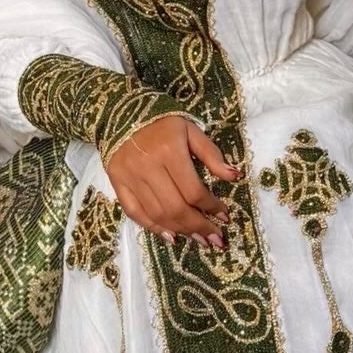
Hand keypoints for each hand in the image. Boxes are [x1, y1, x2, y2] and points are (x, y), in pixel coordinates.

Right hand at [106, 115, 241, 248]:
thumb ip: (212, 154)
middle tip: (215, 238)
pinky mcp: (118, 183)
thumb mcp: (191, 131)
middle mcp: (148, 167)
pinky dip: (153, 227)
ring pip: (157, 214)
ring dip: (181, 231)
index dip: (211, 207)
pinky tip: (171, 236)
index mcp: (169, 151)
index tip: (225, 216)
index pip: (193, 190)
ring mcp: (130, 177)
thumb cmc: (163, 122)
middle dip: (199, 226)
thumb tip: (235, 176)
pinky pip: (135, 212)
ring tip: (199, 239)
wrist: (121, 114)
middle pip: (175, 208)